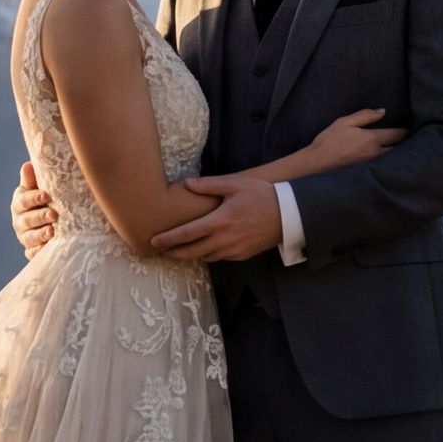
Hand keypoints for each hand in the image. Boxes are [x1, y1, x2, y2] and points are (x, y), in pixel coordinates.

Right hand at [11, 162, 58, 256]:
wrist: (52, 221)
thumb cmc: (46, 199)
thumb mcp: (39, 187)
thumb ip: (33, 178)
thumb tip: (28, 165)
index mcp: (19, 203)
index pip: (23, 200)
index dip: (34, 198)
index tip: (46, 195)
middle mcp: (19, 221)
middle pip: (27, 220)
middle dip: (40, 217)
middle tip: (54, 214)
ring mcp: (25, 237)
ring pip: (30, 237)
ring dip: (41, 234)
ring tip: (53, 231)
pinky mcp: (31, 251)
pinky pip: (33, 253)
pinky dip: (40, 251)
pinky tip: (50, 247)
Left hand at [154, 173, 284, 262]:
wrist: (289, 215)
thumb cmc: (261, 195)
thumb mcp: (235, 184)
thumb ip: (209, 185)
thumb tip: (186, 184)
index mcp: (220, 221)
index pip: (187, 234)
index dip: (168, 239)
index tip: (154, 242)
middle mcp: (225, 240)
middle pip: (192, 252)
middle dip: (174, 252)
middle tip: (160, 250)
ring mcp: (234, 250)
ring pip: (205, 257)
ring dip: (191, 254)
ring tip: (179, 249)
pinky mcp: (242, 255)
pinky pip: (219, 258)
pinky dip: (208, 254)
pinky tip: (204, 247)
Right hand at [305, 107, 406, 167]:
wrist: (317, 164)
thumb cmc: (329, 141)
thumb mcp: (344, 122)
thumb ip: (365, 116)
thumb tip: (382, 112)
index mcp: (371, 139)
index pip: (396, 134)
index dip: (405, 131)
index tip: (412, 129)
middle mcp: (376, 154)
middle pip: (399, 149)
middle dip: (407, 144)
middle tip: (413, 140)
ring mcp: (373, 166)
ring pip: (393, 160)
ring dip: (399, 155)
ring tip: (405, 151)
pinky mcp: (367, 174)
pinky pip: (384, 167)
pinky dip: (390, 164)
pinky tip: (391, 162)